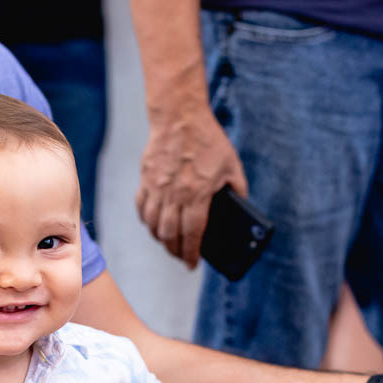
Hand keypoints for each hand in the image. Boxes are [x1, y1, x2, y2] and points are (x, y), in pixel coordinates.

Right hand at [137, 104, 247, 267]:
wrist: (179, 117)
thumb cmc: (208, 140)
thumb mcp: (232, 165)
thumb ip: (237, 188)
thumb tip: (240, 205)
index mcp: (197, 194)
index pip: (192, 234)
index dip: (192, 254)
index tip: (192, 265)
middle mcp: (174, 194)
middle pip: (170, 235)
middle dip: (176, 251)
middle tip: (181, 257)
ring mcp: (157, 188)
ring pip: (153, 225)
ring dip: (160, 239)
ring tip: (169, 244)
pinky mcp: (145, 179)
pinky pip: (142, 208)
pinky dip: (147, 221)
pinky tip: (154, 224)